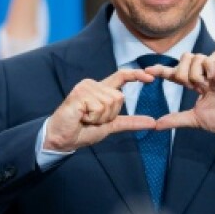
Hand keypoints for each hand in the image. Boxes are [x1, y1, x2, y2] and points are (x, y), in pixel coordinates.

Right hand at [43, 67, 157, 151]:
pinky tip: (81, 117)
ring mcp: (86, 87)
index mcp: (101, 90)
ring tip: (85, 118)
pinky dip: (92, 118)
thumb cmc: (82, 131)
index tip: (150, 78)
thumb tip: (153, 123)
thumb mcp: (110, 126)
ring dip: (99, 118)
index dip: (136, 75)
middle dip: (109, 115)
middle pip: (119, 97)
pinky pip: (99, 107)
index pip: (121, 76)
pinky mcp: (80, 94)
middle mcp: (93, 85)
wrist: (62, 139)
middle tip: (92, 119)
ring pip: (110, 103)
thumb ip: (130, 122)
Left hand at [151, 52, 214, 140]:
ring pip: (195, 57)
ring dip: (193, 71)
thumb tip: (155, 125)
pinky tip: (212, 78)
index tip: (146, 72)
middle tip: (187, 85)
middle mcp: (205, 75)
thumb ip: (175, 119)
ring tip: (203, 84)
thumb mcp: (194, 120)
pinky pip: (212, 57)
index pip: (176, 73)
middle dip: (179, 71)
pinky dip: (208, 66)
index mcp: (197, 84)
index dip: (162, 71)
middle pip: (184, 58)